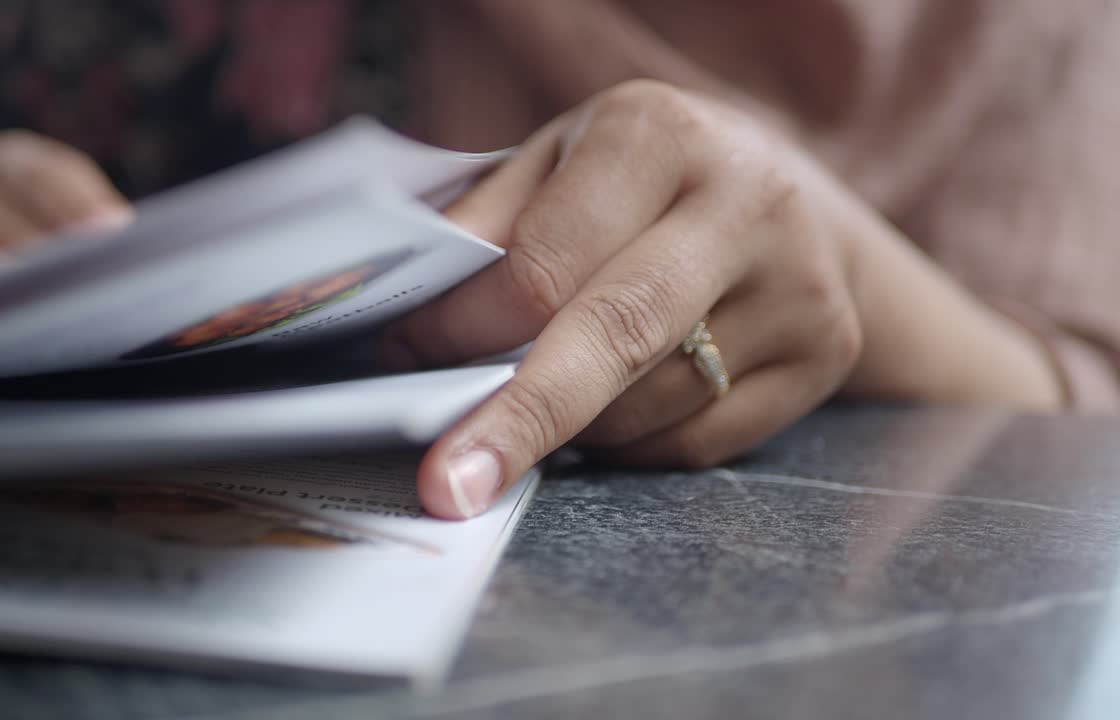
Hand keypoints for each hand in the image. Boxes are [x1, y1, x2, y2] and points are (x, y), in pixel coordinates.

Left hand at [394, 79, 1063, 519]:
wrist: (785, 196)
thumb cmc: (641, 180)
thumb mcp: (558, 161)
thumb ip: (487, 223)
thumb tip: (408, 307)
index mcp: (658, 135)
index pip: (544, 260)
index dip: (464, 327)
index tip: (406, 362)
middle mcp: (745, 201)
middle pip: (615, 335)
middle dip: (521, 418)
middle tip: (452, 484)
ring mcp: (799, 282)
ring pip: (652, 403)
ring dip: (572, 427)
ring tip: (536, 401)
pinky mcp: (823, 351)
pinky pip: (698, 440)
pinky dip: (632, 443)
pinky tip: (613, 407)